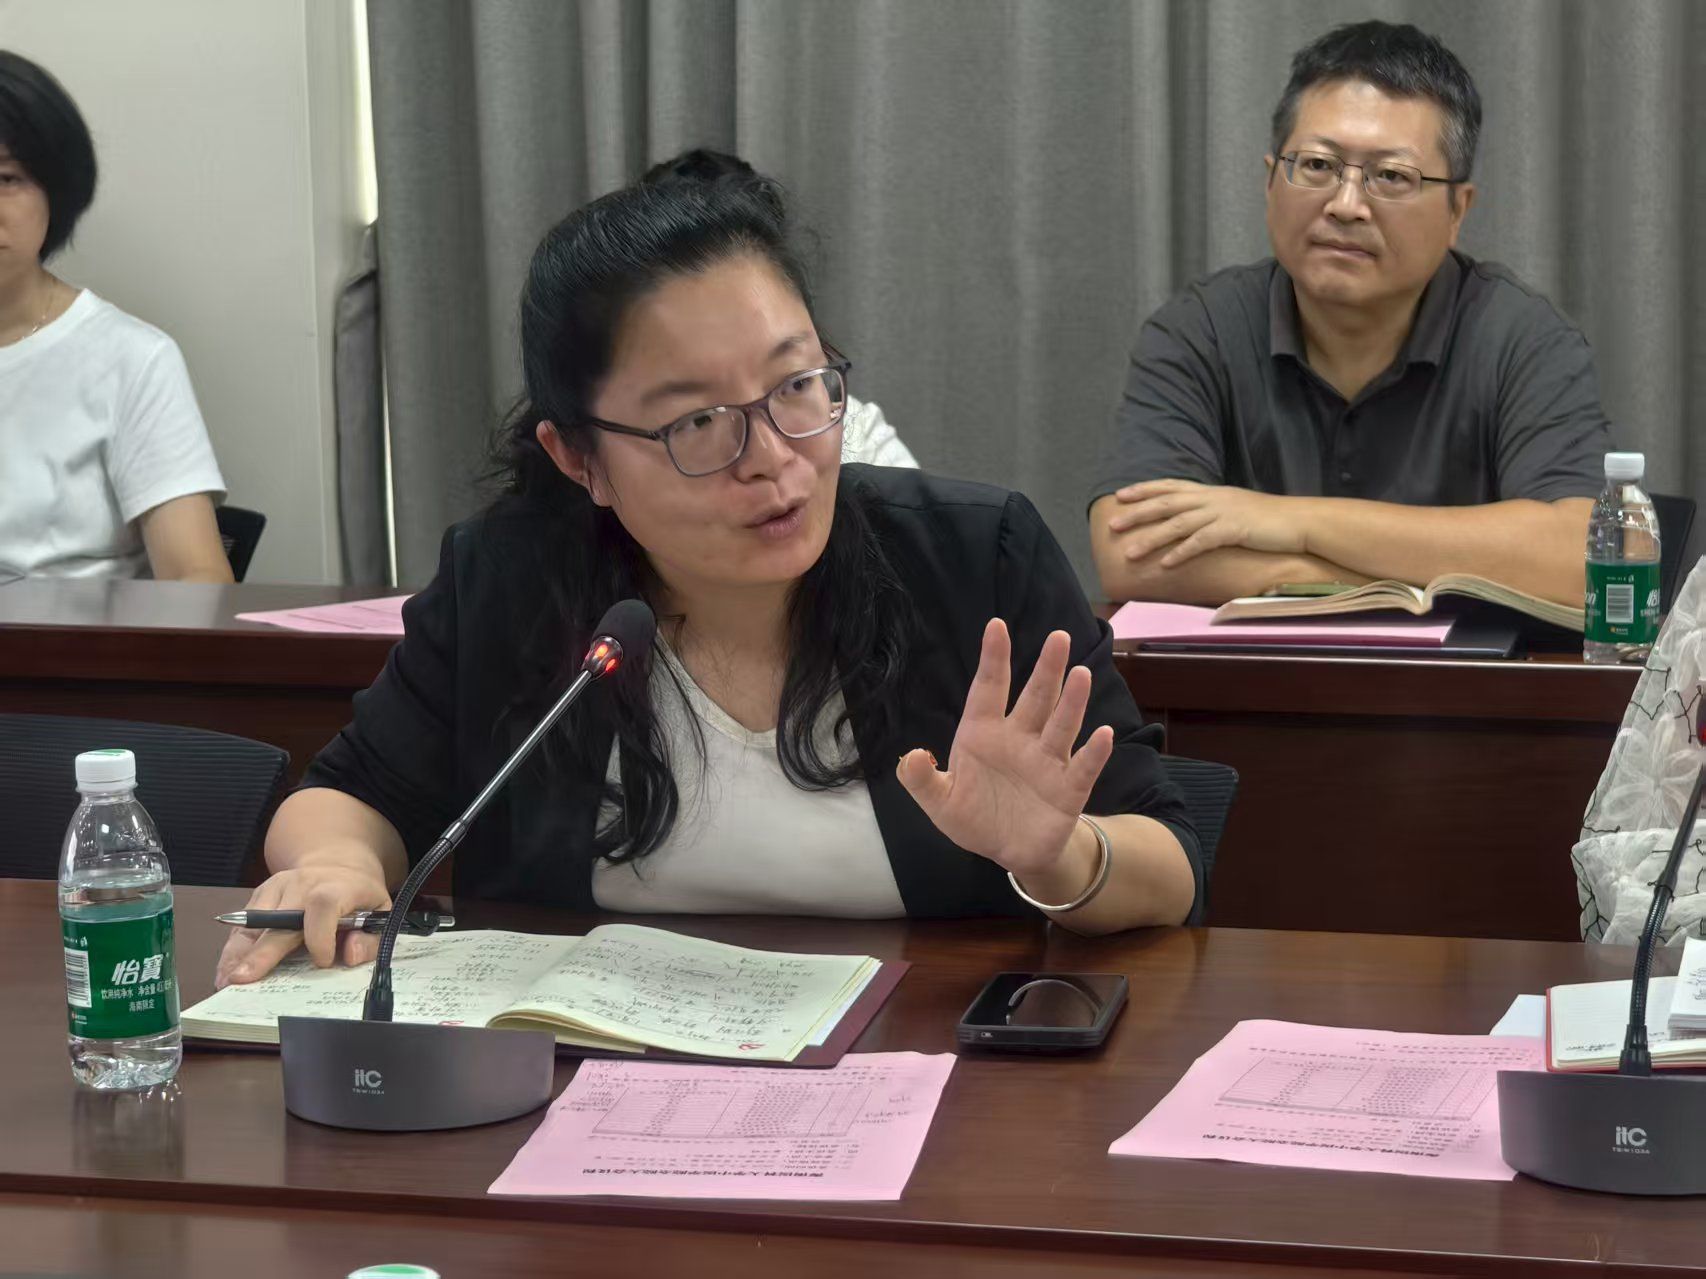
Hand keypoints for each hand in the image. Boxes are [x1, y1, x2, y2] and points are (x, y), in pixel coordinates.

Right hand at [214, 860, 390, 987]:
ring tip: (227, 981)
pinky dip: (234, 949)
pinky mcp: (260, 894)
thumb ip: (371, 939)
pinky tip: (226, 970)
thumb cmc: (358, 896)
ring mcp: (278, 887)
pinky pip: (244, 925)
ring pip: (253, 923)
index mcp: (338, 886)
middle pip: (279, 919)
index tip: (321, 962)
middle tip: (242, 979)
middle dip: (261, 953)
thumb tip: (351, 956)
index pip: (323, 905)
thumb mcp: (379, 913)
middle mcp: (304, 883)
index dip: (320, 936)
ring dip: (238, 954)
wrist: (338, 864)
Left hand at [898, 619, 1112, 878]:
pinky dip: (1093, 753)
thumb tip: (911, 756)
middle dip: (1046, 669)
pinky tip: (1103, 734)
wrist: (1008, 851)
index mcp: (984, 734)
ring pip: (1061, 725)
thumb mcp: (940, 802)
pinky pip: (1083, 768)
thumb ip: (921, 780)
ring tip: (1080, 674)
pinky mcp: (1068, 789)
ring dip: (1072, 702)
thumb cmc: (973, 816)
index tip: (996, 626)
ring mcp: (1047, 762)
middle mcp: (1020, 739)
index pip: (989, 690)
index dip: (993, 659)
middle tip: (1058, 637)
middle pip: (1035, 698)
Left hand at [1107, 480, 1308, 567]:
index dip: (1144, 489)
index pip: (1170, 485)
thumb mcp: (1233, 508)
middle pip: (1167, 503)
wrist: (1299, 521)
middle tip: (1113, 525)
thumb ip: (1210, 511)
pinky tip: (1165, 564)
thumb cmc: (1266, 520)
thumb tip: (1190, 522)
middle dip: (1137, 514)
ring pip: (1178, 524)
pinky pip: (1202, 542)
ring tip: (1129, 552)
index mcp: (1211, 492)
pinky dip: (1182, 552)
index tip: (1120, 495)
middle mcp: (1212, 498)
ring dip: (1151, 539)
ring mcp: (1223, 512)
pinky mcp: (1235, 529)